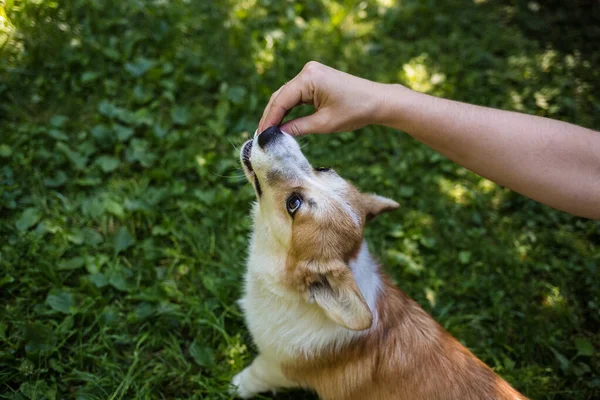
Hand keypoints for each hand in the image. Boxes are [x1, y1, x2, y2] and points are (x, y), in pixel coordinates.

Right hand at [258, 61, 394, 134]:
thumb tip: (277, 135)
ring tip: (268, 132)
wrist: (378, 101)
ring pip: (287, 95)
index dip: (269, 119)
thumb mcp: (324, 124)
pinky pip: (296, 94)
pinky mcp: (315, 79)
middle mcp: (307, 71)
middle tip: (261, 137)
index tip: (261, 136)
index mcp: (309, 78)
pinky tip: (281, 123)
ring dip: (278, 113)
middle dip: (270, 116)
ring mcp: (311, 73)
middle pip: (281, 96)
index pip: (281, 100)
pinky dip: (288, 108)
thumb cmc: (355, 111)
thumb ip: (298, 128)